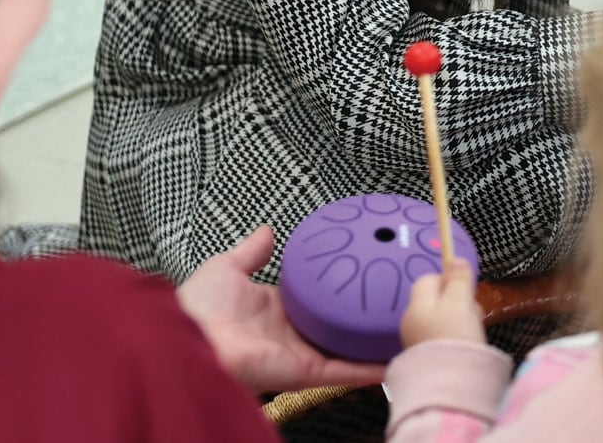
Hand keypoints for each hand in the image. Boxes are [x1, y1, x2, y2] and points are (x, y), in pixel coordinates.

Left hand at [176, 226, 387, 390]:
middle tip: (402, 302)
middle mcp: (293, 335)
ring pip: (350, 351)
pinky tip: (400, 357)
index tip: (370, 275)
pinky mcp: (306, 373)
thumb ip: (250, 253)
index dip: (343, 291)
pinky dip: (373, 367)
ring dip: (378, 344)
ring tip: (412, 330)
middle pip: (339, 329)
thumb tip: (266, 231)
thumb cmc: (200, 306)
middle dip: (366, 319)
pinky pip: (346, 371)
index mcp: (276, 311)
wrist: (190, 338)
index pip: (318, 303)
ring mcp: (302, 355)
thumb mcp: (226, 268)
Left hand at [401, 259, 485, 349]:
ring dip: (460, 319)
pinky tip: (465, 344)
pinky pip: (442, 335)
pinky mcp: (428, 355)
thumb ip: (458, 280)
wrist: (449, 383)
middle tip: (470, 313)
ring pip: (443, 318)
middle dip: (458, 301)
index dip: (447, 279)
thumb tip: (454, 258)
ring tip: (470, 331)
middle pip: (437, 299)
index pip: (428, 279)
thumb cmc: (455, 337)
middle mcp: (412, 321)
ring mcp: (418, 340)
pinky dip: (455, 336)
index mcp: (418, 305)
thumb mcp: (461, 303)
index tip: (465, 289)